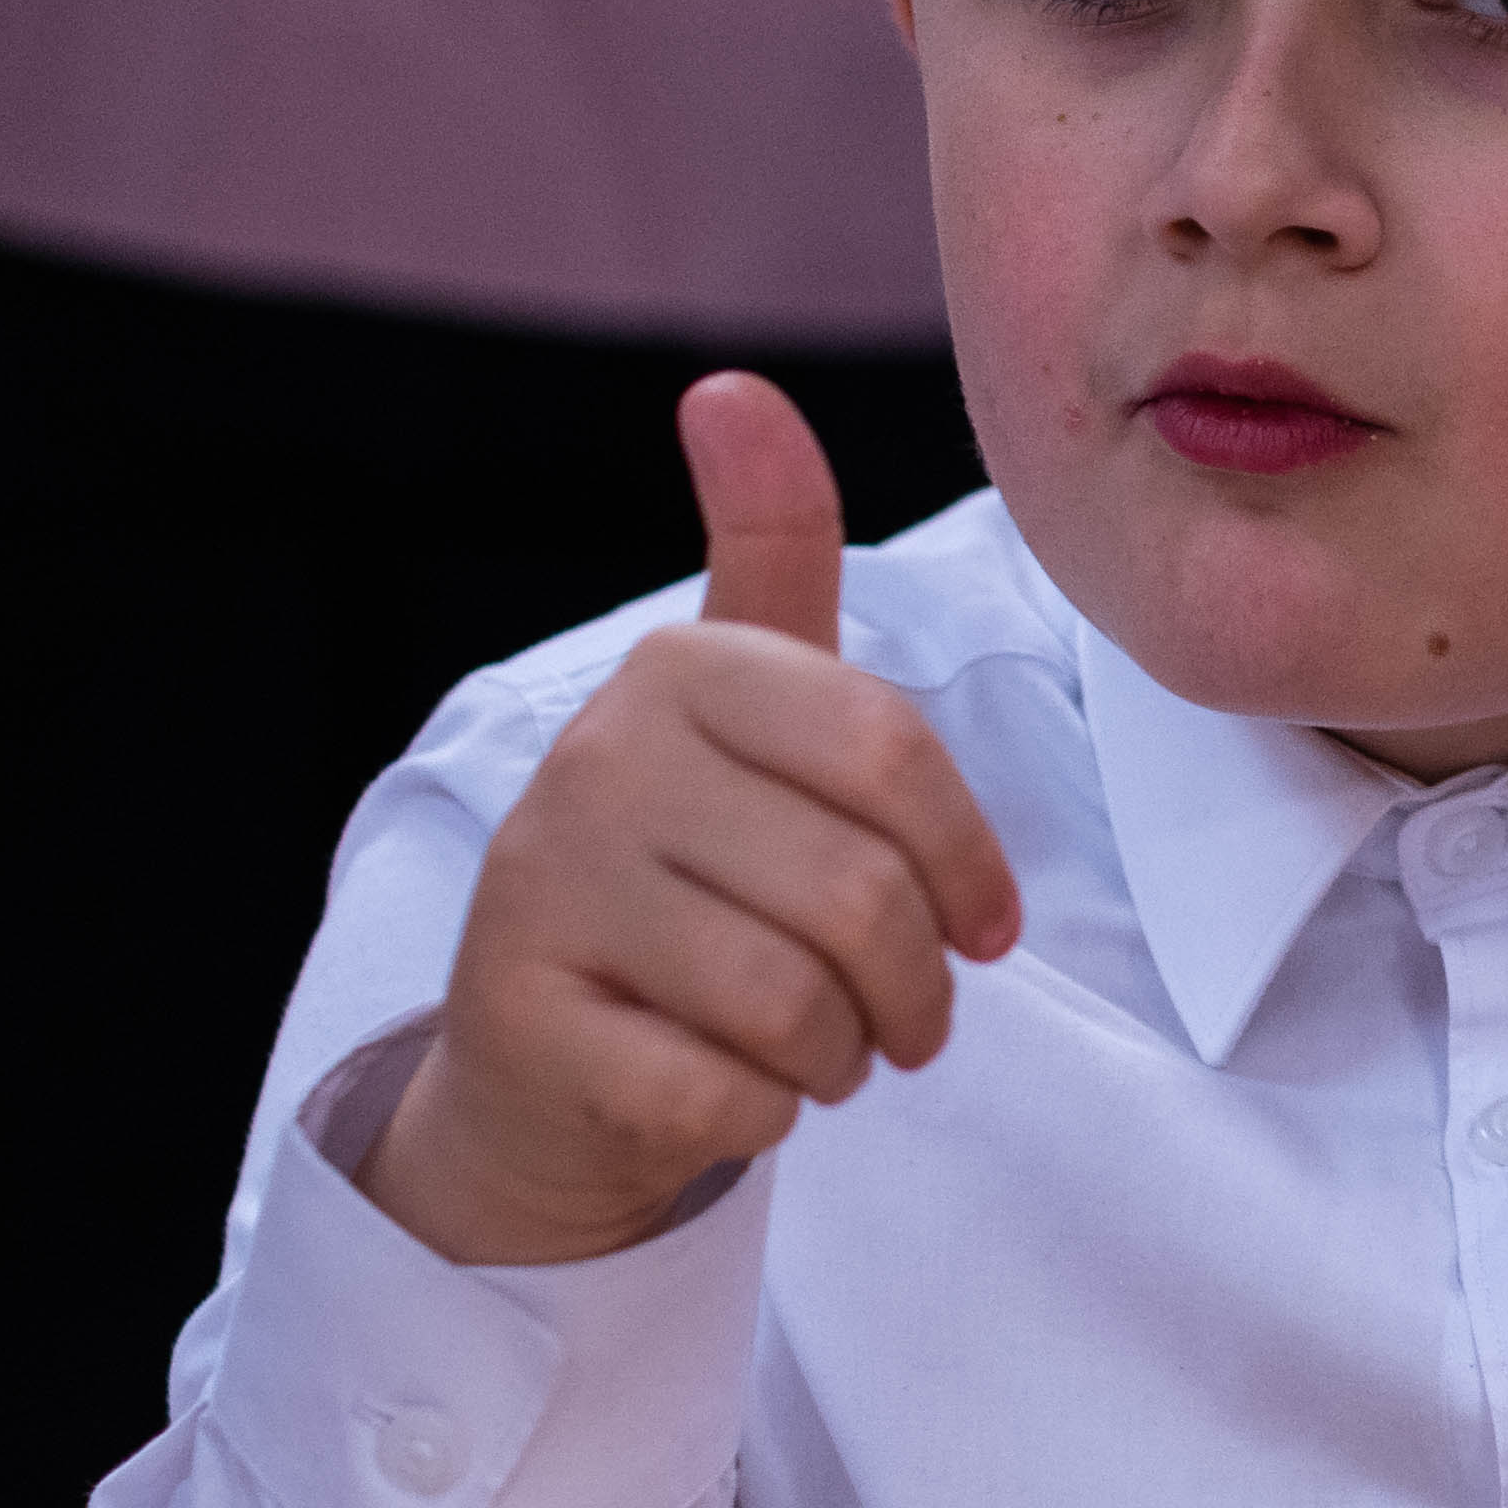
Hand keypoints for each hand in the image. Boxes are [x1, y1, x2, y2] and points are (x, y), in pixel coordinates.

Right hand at [356, 379, 1030, 1272]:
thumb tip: (731, 389)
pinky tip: (726, 1089)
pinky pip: (726, 1095)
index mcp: (677, 674)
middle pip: (859, 898)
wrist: (544, 1063)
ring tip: (822, 1052)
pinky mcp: (523, 1023)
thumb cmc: (692, 875)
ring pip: (797, 1007)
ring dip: (844, 1059)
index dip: (970, 864)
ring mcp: (543, 892)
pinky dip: (762, 1117)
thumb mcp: (746, 709)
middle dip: (914, 992)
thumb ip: (770, 555)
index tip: (985, 929)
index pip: (891, 757)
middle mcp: (595, 763)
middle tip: (901, 1020)